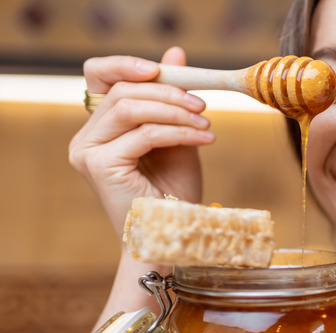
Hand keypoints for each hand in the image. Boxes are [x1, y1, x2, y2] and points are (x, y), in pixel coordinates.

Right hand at [68, 47, 214, 238]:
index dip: (126, 64)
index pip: (99, 77)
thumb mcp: (177, 135)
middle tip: (202, 105)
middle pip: (121, 91)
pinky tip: (205, 139)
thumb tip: (174, 53)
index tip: (163, 67)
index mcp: (100, 128)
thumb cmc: (173, 192)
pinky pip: (145, 134)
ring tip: (206, 124)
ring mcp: (89, 152)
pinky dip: (179, 132)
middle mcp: (87, 138)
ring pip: (130, 108)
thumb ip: (172, 99)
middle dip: (167, 92)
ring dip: (175, 111)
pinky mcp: (101, 166)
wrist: (173, 235)